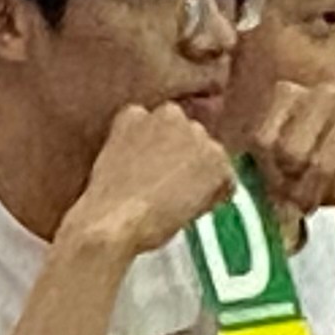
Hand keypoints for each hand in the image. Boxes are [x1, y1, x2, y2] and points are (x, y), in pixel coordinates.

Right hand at [66, 101, 240, 263]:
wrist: (115, 220)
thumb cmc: (108, 201)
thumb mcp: (113, 159)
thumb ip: (140, 148)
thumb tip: (163, 163)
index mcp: (136, 114)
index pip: (162, 127)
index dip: (162, 153)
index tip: (154, 173)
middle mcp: (169, 114)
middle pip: (190, 136)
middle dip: (186, 159)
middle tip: (170, 189)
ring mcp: (195, 134)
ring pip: (210, 156)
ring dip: (202, 176)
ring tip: (180, 203)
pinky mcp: (216, 159)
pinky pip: (226, 180)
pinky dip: (216, 196)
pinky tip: (191, 210)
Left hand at [238, 79, 334, 224]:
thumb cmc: (311, 170)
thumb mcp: (278, 164)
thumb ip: (255, 166)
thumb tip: (238, 187)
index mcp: (289, 93)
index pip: (263, 139)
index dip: (266, 172)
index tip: (272, 187)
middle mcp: (322, 94)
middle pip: (292, 152)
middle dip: (290, 186)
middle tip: (292, 200)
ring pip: (323, 163)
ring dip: (314, 193)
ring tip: (309, 203)